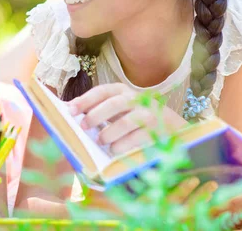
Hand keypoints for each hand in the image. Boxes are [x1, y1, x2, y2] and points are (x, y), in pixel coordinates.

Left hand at [67, 83, 187, 154]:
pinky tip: (114, 150)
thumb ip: (98, 108)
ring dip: (109, 133)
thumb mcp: (118, 109)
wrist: (172, 129)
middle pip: (114, 104)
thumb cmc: (136, 119)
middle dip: (96, 115)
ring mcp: (149, 114)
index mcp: (123, 91)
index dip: (85, 100)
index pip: (102, 91)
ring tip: (100, 141)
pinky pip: (137, 138)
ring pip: (126, 122)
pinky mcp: (158, 131)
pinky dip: (122, 146)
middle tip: (84, 126)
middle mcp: (137, 99)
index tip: (70, 110)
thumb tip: (69, 110)